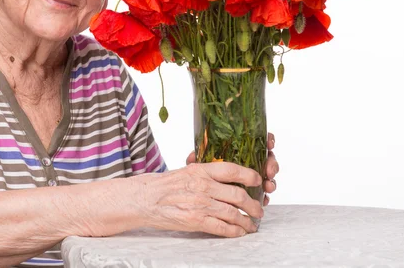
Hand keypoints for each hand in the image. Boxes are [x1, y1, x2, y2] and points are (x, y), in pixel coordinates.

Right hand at [138, 162, 263, 237]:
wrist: (144, 198)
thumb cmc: (164, 184)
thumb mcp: (186, 170)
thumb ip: (206, 172)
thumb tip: (227, 175)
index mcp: (200, 170)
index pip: (232, 170)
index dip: (250, 175)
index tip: (258, 181)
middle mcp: (203, 186)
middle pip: (238, 195)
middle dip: (253, 205)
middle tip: (259, 209)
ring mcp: (200, 204)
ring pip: (233, 213)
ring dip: (247, 221)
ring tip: (252, 224)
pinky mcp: (196, 221)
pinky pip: (222, 228)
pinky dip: (234, 231)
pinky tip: (239, 232)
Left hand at [185, 131, 279, 206]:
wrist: (200, 192)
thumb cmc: (202, 174)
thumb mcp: (199, 164)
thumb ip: (197, 159)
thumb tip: (192, 157)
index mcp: (239, 149)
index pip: (257, 139)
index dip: (267, 139)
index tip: (269, 142)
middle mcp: (249, 160)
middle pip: (267, 157)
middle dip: (272, 163)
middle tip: (269, 171)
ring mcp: (254, 175)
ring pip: (269, 175)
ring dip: (271, 180)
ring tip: (268, 186)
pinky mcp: (255, 191)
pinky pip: (264, 192)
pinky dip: (266, 195)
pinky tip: (265, 199)